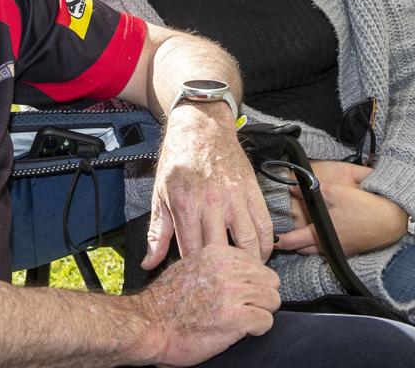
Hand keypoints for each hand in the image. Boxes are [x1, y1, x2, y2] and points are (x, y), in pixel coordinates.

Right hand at [136, 245, 279, 366]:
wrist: (149, 325)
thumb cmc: (165, 301)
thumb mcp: (188, 266)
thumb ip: (216, 264)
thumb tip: (239, 268)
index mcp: (217, 253)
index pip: (256, 262)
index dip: (252, 280)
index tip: (242, 292)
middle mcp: (227, 269)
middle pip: (270, 280)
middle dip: (261, 296)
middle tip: (245, 307)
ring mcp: (233, 293)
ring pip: (272, 300)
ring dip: (260, 312)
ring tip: (242, 319)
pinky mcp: (236, 318)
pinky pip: (266, 322)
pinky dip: (256, 329)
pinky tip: (239, 330)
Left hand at [145, 103, 273, 269]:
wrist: (201, 127)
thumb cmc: (178, 160)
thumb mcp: (160, 195)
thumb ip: (157, 233)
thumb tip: (149, 263)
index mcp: (185, 206)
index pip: (192, 254)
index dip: (196, 275)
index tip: (198, 284)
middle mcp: (212, 204)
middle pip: (223, 254)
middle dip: (224, 275)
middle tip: (224, 288)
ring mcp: (235, 198)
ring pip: (249, 244)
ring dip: (249, 264)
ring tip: (244, 275)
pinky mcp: (253, 191)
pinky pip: (265, 226)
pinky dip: (266, 245)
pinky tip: (259, 254)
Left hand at [275, 160, 408, 255]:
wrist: (392, 219)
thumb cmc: (362, 205)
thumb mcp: (334, 192)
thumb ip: (310, 192)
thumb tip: (291, 188)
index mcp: (319, 234)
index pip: (291, 241)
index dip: (277, 241)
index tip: (266, 240)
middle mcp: (327, 246)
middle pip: (300, 249)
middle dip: (287, 244)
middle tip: (276, 236)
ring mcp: (339, 250)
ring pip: (313, 251)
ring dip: (302, 245)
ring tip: (292, 236)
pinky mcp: (349, 249)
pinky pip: (325, 250)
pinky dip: (316, 245)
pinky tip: (315, 236)